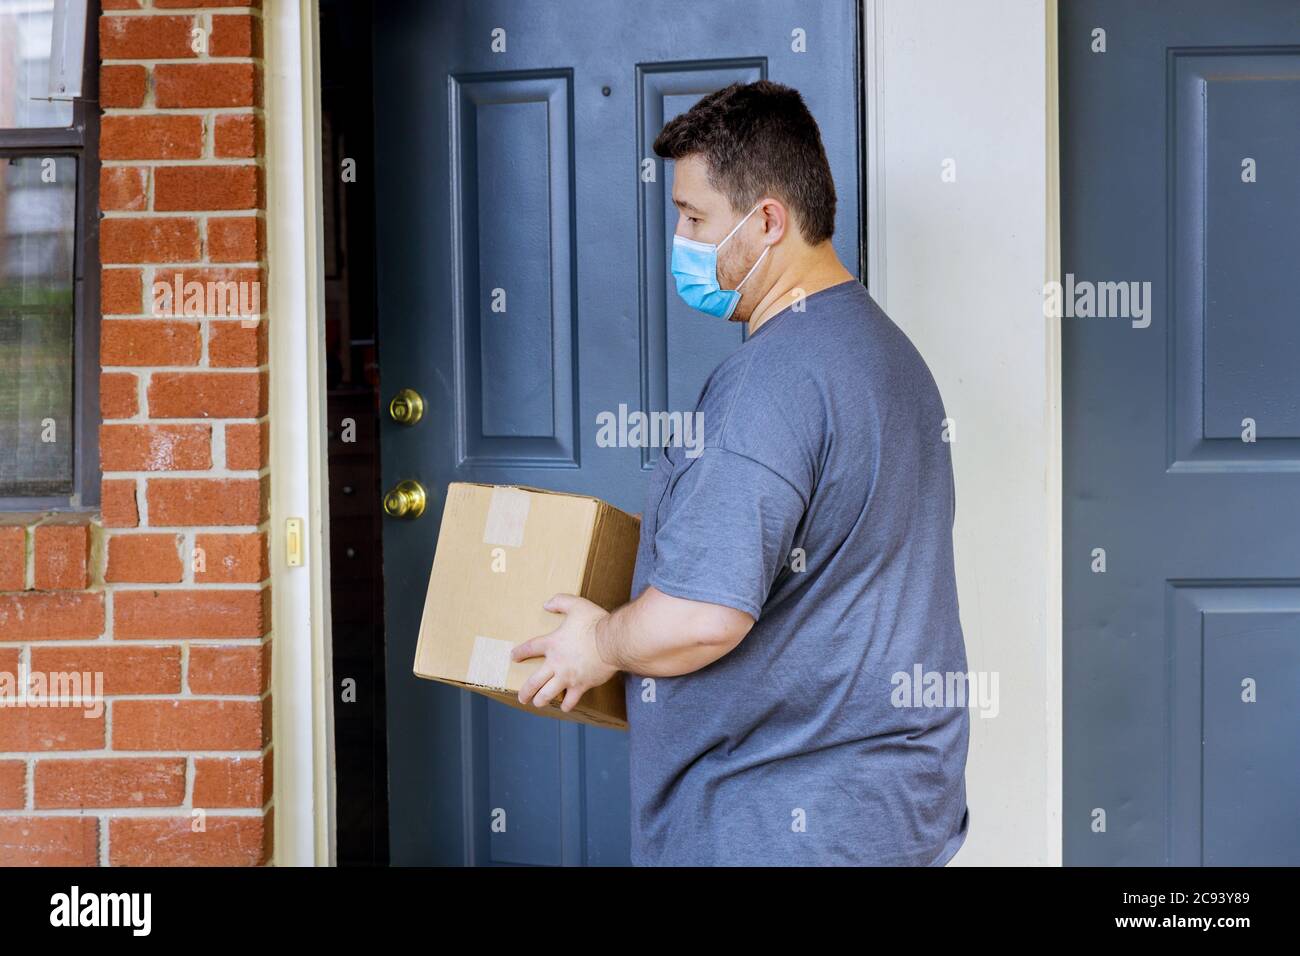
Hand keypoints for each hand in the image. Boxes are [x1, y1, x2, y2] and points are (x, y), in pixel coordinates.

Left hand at [512, 593, 617, 711]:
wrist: (613, 641)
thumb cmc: (595, 623)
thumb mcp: (577, 605)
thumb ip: (560, 601)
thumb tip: (547, 604)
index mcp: (553, 644)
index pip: (529, 649)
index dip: (519, 653)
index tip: (513, 657)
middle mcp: (556, 663)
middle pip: (533, 682)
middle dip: (525, 692)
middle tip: (522, 697)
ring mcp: (567, 677)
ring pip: (547, 695)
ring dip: (540, 700)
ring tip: (538, 703)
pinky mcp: (581, 685)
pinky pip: (570, 700)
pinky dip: (566, 705)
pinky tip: (564, 706)